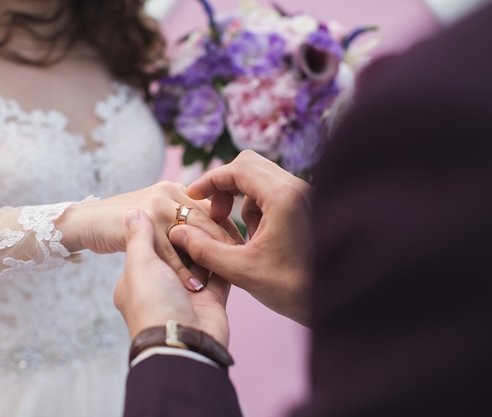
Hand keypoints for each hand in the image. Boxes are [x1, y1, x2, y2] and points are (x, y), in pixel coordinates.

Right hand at [58, 181, 242, 291]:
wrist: (86, 221)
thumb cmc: (124, 224)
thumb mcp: (156, 218)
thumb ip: (180, 222)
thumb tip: (211, 242)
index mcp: (175, 190)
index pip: (211, 208)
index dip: (228, 229)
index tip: (243, 250)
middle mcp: (168, 193)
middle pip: (206, 219)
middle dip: (225, 243)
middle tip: (242, 265)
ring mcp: (155, 207)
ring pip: (192, 233)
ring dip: (209, 256)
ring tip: (225, 275)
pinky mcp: (142, 223)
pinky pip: (170, 251)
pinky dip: (184, 271)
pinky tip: (196, 286)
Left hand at [114, 209, 229, 346]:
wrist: (181, 344)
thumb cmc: (153, 306)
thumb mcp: (139, 266)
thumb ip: (138, 238)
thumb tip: (133, 212)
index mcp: (139, 280)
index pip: (153, 245)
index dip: (164, 227)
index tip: (176, 208)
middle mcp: (163, 286)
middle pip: (179, 252)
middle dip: (189, 235)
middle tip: (200, 213)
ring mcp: (188, 294)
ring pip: (201, 261)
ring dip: (208, 244)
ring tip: (217, 222)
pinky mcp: (212, 300)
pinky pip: (220, 275)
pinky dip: (225, 259)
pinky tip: (231, 240)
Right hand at [168, 151, 312, 325]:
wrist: (338, 301)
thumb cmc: (294, 289)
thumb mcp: (241, 271)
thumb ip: (204, 250)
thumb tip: (177, 232)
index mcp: (283, 197)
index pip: (237, 169)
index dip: (209, 180)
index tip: (192, 196)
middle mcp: (297, 188)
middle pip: (249, 165)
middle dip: (225, 186)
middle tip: (214, 214)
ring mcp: (305, 195)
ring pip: (261, 178)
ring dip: (241, 198)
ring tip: (239, 235)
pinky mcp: (308, 206)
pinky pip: (275, 192)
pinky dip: (258, 207)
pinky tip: (257, 238)